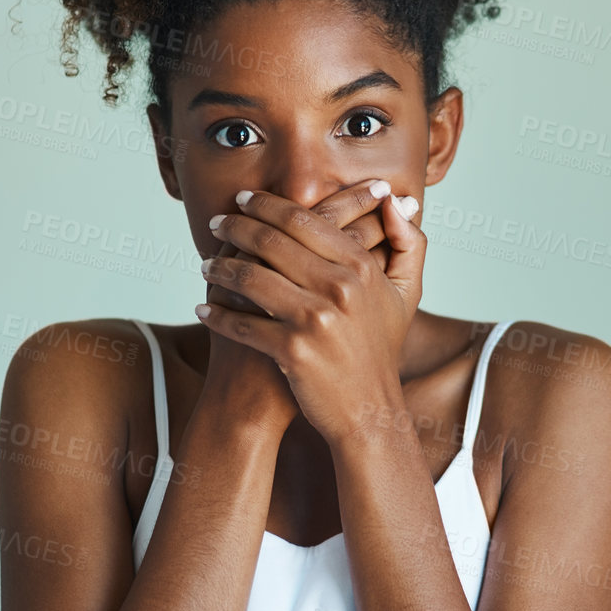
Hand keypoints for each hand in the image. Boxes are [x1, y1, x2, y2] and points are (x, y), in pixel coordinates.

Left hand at [197, 180, 425, 446]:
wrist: (369, 411)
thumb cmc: (382, 349)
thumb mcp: (407, 292)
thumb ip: (408, 242)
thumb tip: (395, 199)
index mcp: (361, 266)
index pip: (304, 219)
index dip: (266, 204)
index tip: (243, 199)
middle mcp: (339, 287)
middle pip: (271, 241)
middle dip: (236, 227)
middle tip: (216, 223)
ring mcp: (315, 319)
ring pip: (251, 277)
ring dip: (219, 268)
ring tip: (205, 266)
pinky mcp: (292, 350)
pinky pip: (242, 323)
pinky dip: (217, 314)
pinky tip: (203, 309)